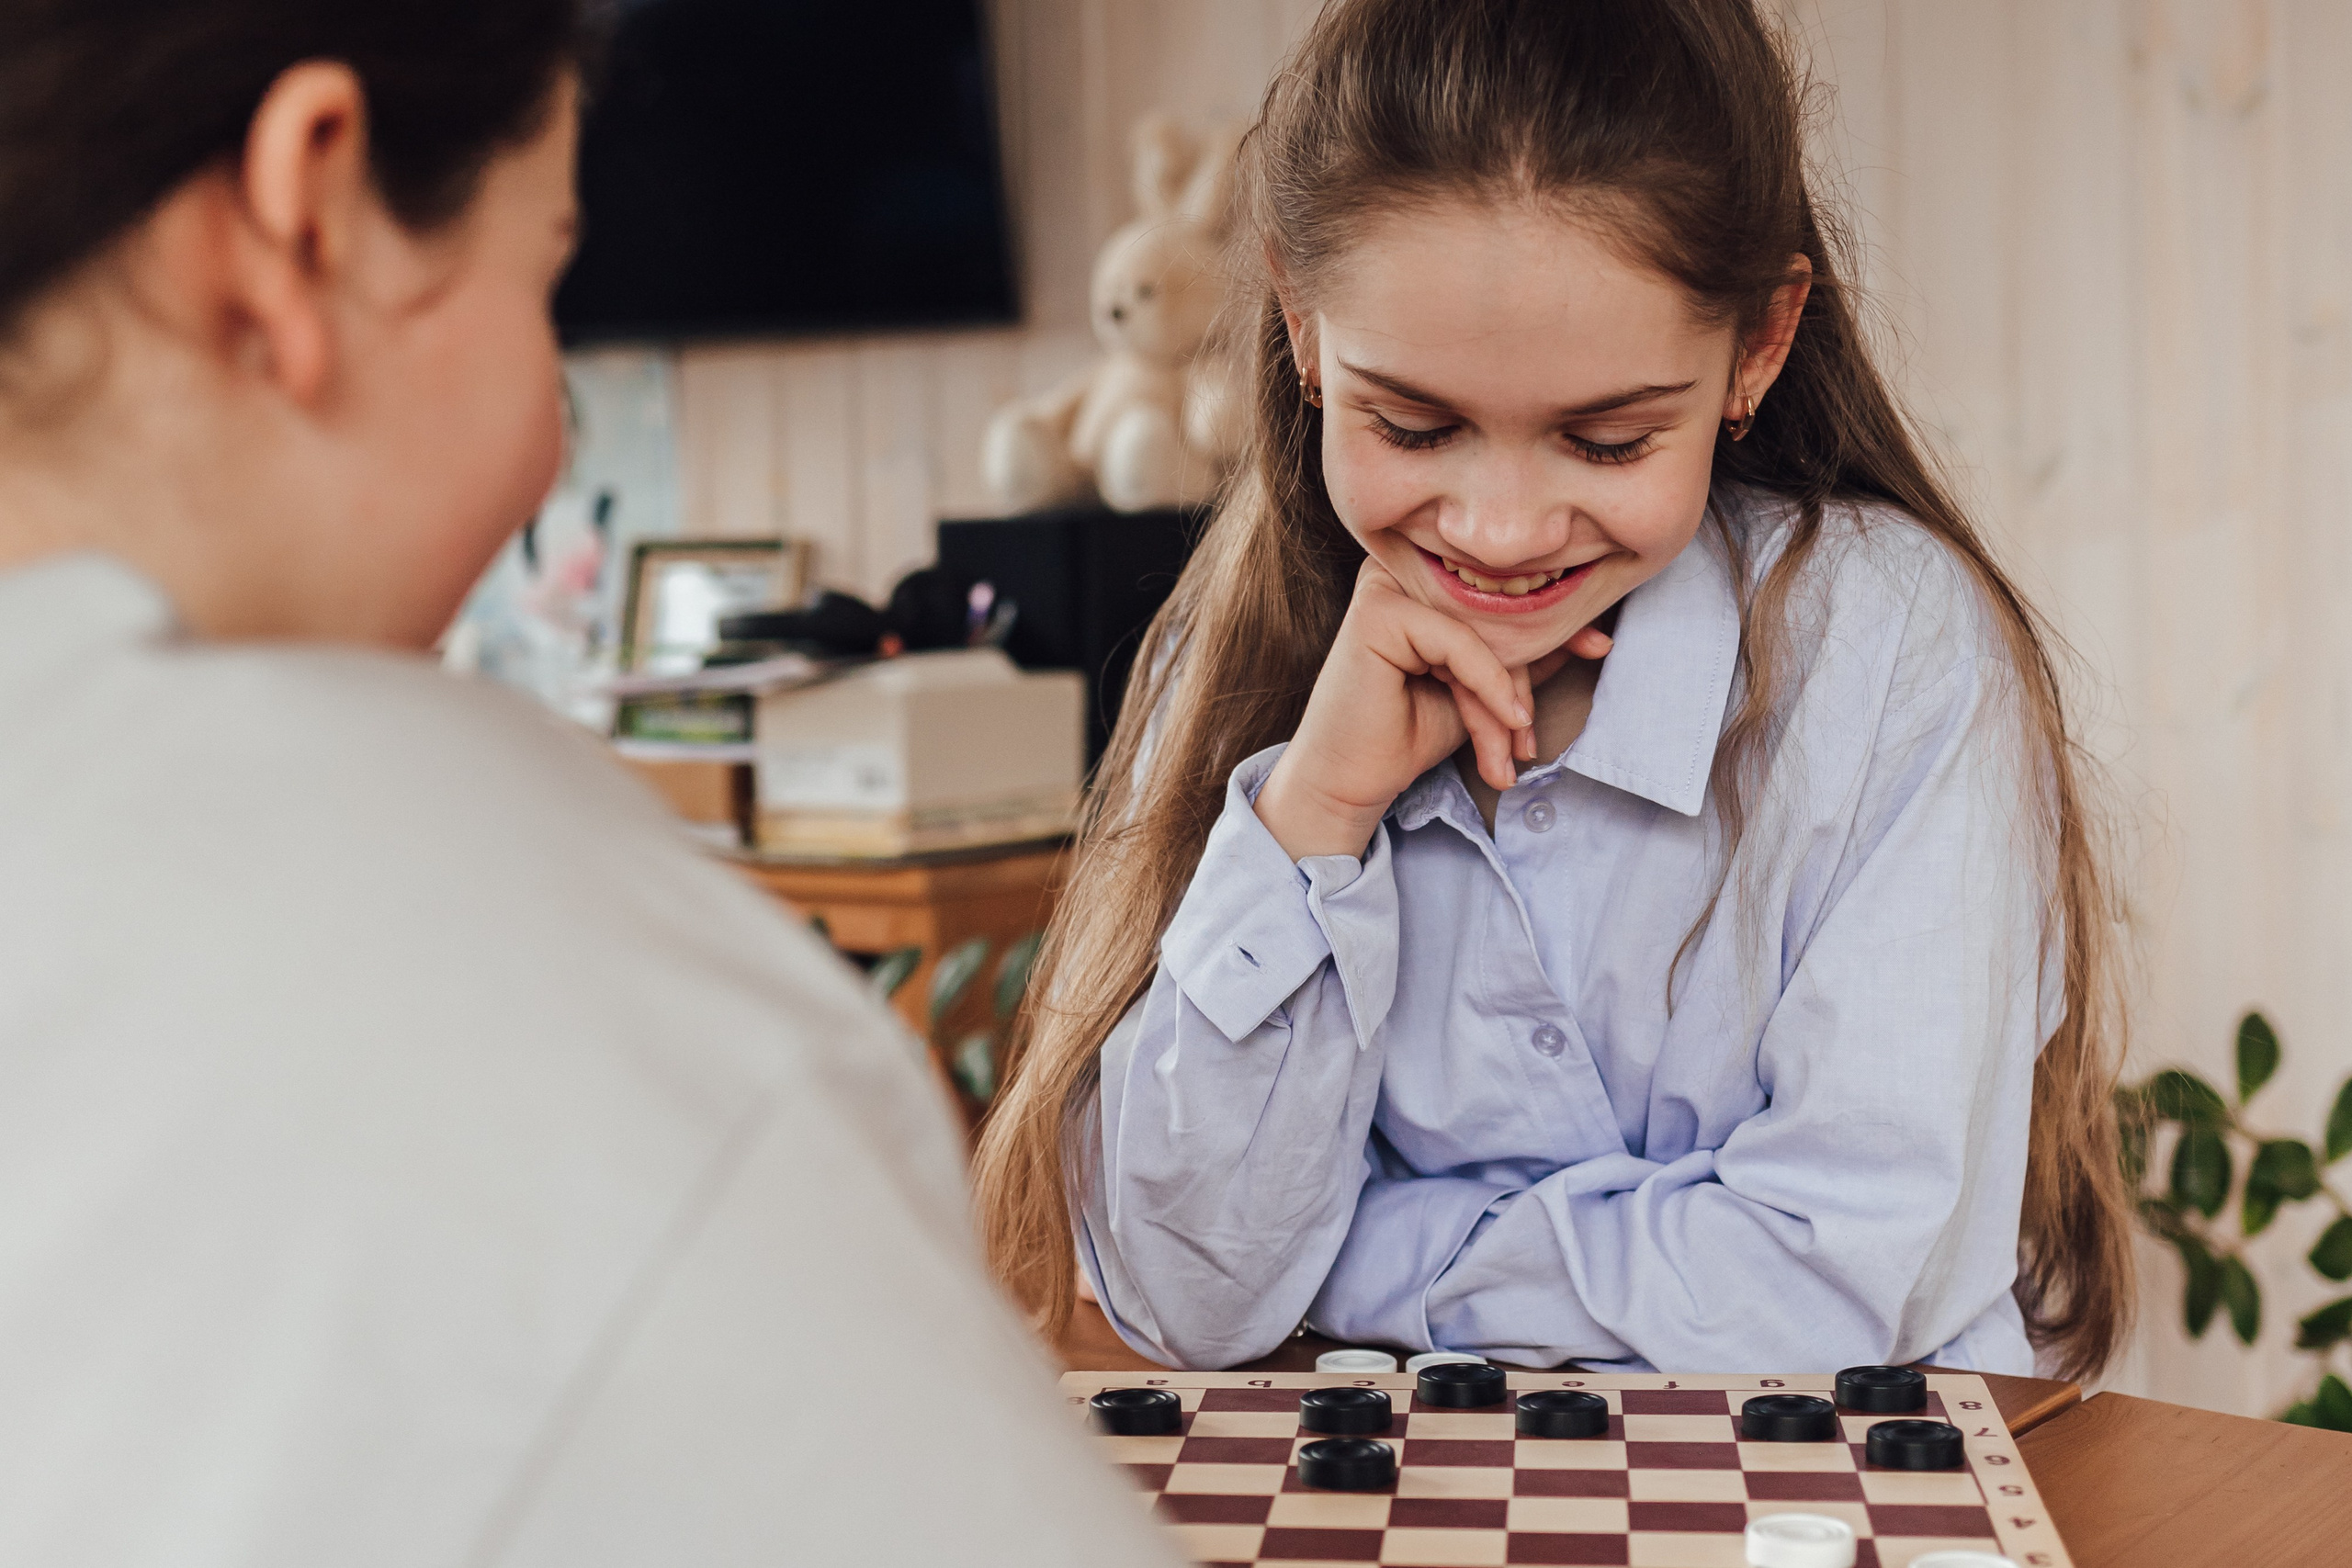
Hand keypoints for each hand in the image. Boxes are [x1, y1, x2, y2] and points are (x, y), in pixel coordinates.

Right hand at [1253, 556, 1611, 858]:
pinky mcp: (1378, 610)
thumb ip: (1525, 658)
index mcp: (1423, 581)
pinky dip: (1489, 686)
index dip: (1553, 626)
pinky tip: (1505, 724)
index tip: (1601, 647)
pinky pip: (1459, 642)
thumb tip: (1593, 633)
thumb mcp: (1482, 692)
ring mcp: (1386, 585)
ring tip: (1507, 755)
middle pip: (1494, 613)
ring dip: (1504, 700)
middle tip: (1528, 743)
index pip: (1502, 594)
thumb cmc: (1406, 734)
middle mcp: (1401, 572)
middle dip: (1523, 683)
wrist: (1349, 780)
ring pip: (1481, 630)